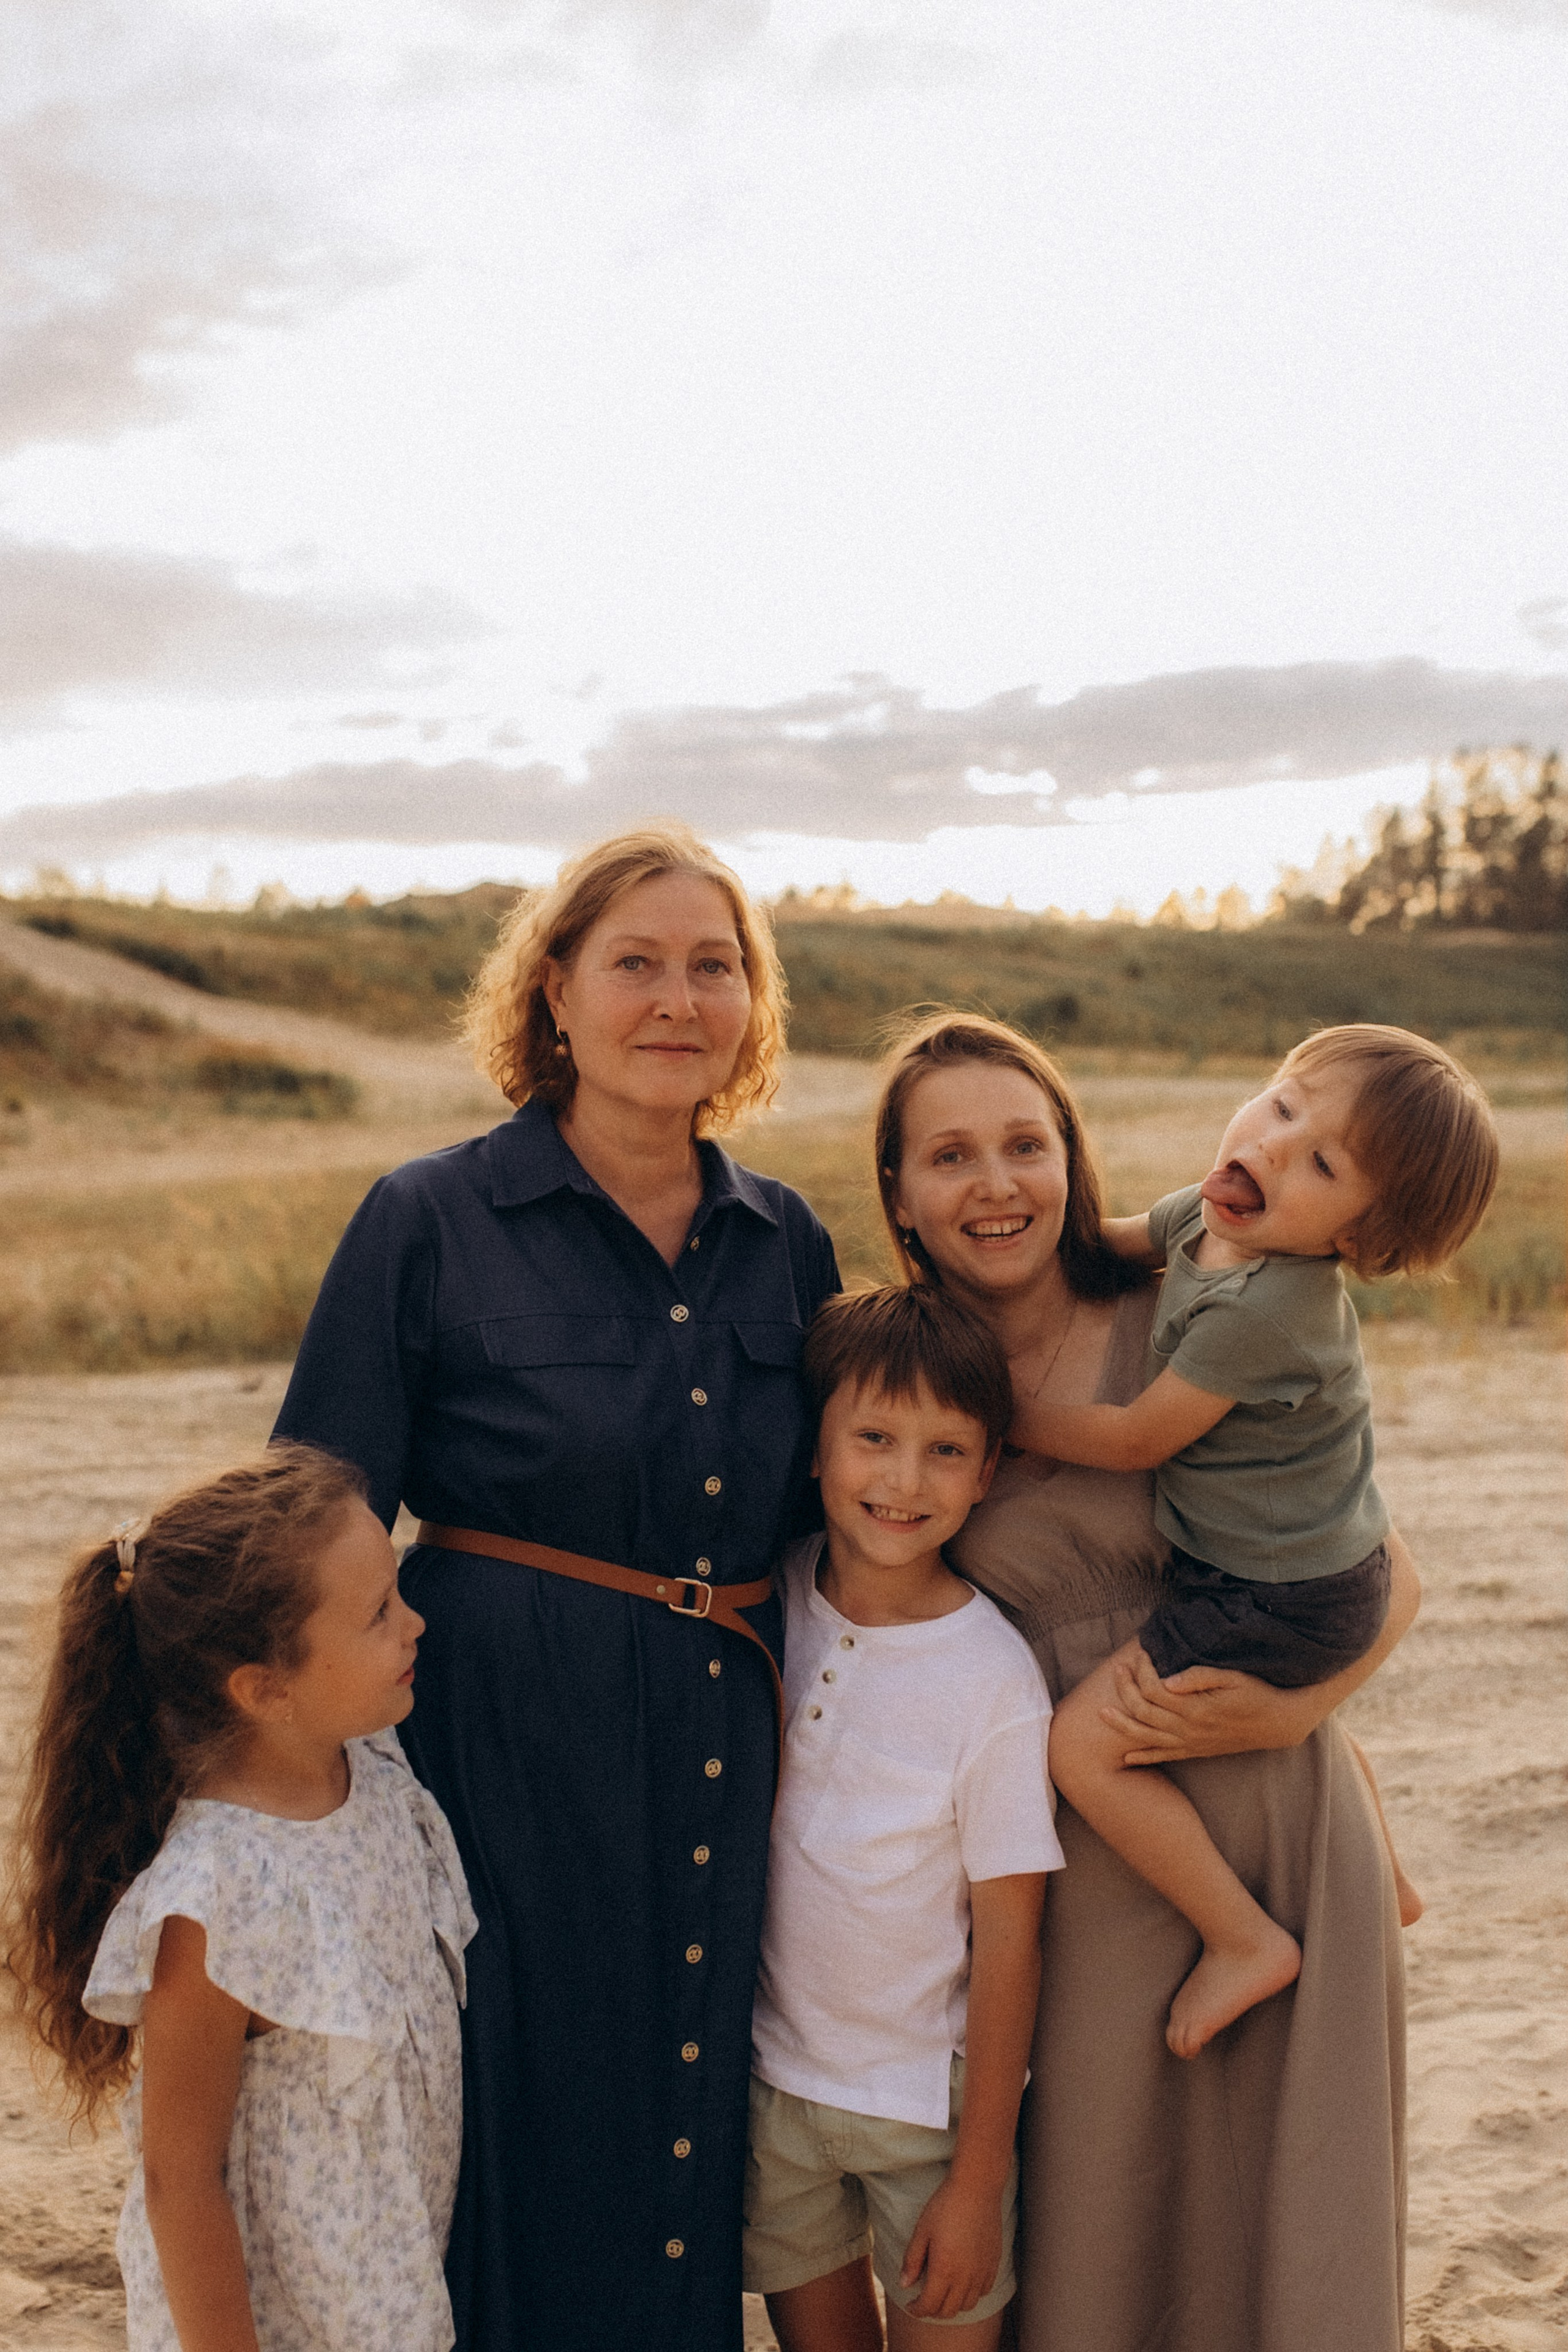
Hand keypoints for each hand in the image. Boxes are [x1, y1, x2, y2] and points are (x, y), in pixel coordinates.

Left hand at [899, 2169, 1003, 2320]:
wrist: (977, 2188)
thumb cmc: (945, 2206)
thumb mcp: (922, 2230)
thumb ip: (912, 2260)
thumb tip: (904, 2285)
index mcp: (944, 2269)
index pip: (929, 2305)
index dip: (917, 2310)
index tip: (910, 2304)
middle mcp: (965, 2277)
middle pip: (948, 2311)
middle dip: (932, 2310)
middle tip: (923, 2299)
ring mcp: (982, 2272)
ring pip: (967, 2305)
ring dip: (952, 2305)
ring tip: (943, 2292)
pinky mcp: (994, 2264)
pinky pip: (984, 2291)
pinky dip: (972, 2294)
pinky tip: (963, 2282)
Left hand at [1099, 1643, 1325, 1764]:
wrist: (1278, 1722)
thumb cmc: (1256, 1693)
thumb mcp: (1232, 1677)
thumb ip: (1199, 1677)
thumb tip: (1168, 1680)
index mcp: (1196, 1708)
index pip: (1155, 1691)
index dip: (1143, 1671)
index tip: (1140, 1654)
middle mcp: (1189, 1729)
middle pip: (1144, 1713)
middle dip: (1126, 1690)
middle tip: (1118, 1670)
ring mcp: (1192, 1743)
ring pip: (1148, 1738)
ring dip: (1123, 1725)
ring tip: (1103, 1712)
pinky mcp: (1197, 1751)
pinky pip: (1164, 1756)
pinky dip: (1143, 1756)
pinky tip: (1126, 1756)